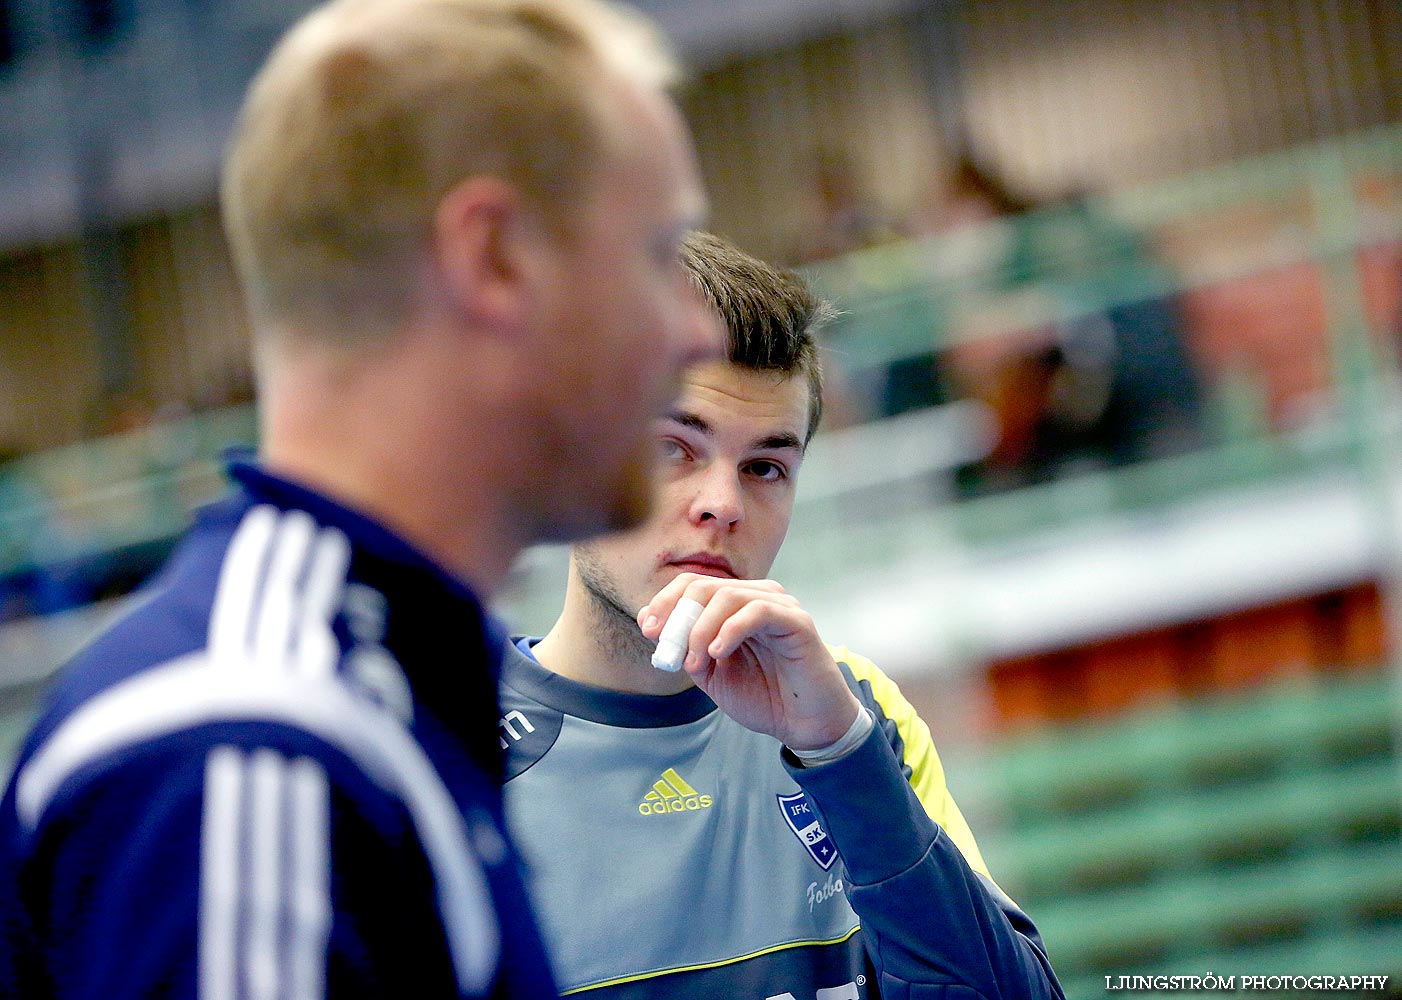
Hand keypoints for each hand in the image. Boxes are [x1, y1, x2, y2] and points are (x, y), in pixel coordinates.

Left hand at [638, 573, 862, 750]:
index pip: (694, 584)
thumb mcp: (712, 675)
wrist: (805, 725)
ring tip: (696, 663)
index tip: (649, 629)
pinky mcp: (797, 622)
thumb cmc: (764, 697)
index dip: (666, 602)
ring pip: (728, 595)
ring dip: (701, 629)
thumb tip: (652, 625)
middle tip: (667, 648)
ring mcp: (779, 606)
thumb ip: (686, 650)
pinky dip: (730, 629)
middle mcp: (758, 597)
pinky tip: (718, 653)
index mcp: (736, 606)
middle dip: (678, 616)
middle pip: (706, 585)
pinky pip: (758, 611)